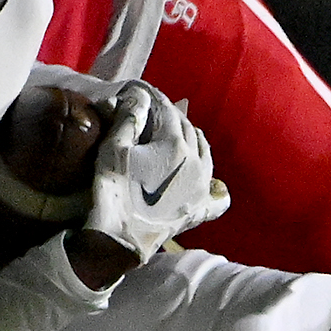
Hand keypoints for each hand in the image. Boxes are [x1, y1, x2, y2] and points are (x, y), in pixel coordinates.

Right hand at [82, 80, 229, 264]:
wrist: (119, 238)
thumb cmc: (113, 190)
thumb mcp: (113, 149)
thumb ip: (130, 118)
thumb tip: (141, 96)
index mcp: (175, 144)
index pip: (167, 109)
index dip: (153, 97)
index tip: (140, 91)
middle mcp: (196, 161)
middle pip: (187, 128)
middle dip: (170, 115)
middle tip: (154, 111)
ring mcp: (202, 186)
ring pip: (205, 151)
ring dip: (192, 138)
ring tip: (177, 134)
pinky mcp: (200, 209)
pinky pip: (218, 195)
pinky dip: (215, 183)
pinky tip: (211, 181)